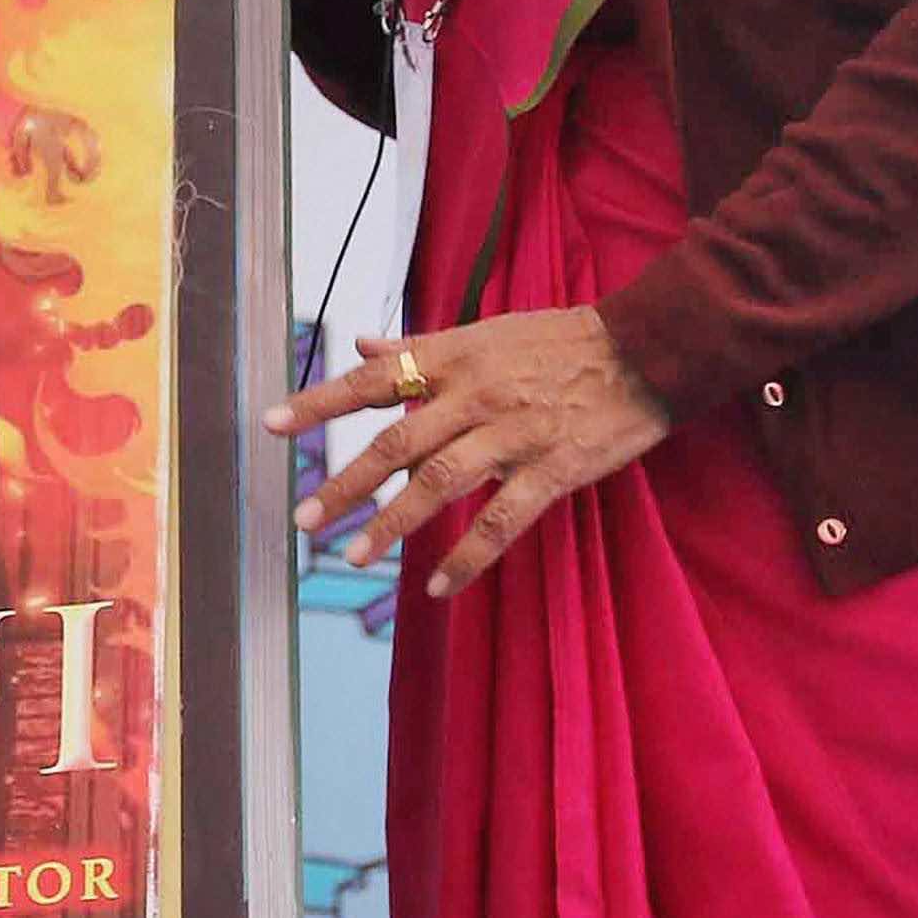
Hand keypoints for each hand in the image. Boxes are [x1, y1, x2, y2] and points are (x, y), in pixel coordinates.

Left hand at [266, 312, 672, 595]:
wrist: (646, 350)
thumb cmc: (561, 341)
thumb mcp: (486, 332)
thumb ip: (421, 346)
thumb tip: (363, 346)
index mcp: (455, 357)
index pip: (372, 379)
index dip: (319, 402)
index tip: (271, 425)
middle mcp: (476, 393)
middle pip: (395, 441)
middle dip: (344, 484)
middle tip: (303, 519)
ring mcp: (515, 433)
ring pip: (440, 482)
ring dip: (393, 523)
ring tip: (354, 558)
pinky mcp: (554, 469)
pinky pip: (502, 520)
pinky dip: (468, 555)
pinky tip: (439, 585)